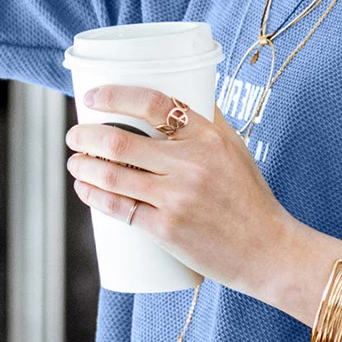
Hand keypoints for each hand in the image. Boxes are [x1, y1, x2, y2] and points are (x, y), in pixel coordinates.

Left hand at [67, 86, 294, 295]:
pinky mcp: (167, 229)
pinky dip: (94, 197)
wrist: (267, 249)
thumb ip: (208, 121)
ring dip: (83, 166)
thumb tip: (183, 92)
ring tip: (75, 162)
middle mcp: (192, 163)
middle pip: (121, 140)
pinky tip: (84, 189)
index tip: (92, 97)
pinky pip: (119, 209)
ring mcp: (177, 198)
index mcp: (208, 136)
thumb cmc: (249, 197)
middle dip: (86, 136)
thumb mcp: (235, 149)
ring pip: (113, 175)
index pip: (153, 102)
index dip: (115, 96)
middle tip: (74, 135)